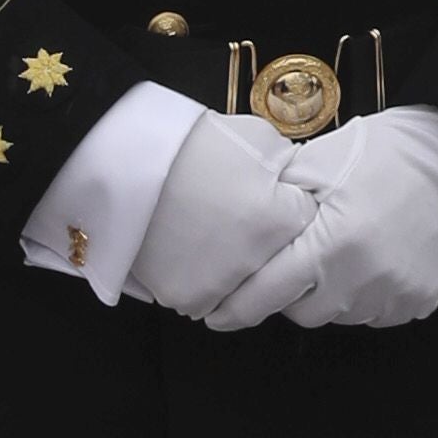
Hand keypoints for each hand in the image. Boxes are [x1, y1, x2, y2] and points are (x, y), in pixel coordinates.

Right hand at [123, 113, 313, 323]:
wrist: (127, 162)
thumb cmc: (194, 145)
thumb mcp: (260, 139)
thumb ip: (290, 170)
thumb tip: (300, 186)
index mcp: (283, 221)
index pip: (310, 228)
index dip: (292, 209)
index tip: (276, 199)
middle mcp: (257, 263)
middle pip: (281, 265)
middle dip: (270, 245)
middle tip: (242, 218)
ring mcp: (220, 286)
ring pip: (247, 288)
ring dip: (239, 270)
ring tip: (215, 232)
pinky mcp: (186, 298)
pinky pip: (210, 298)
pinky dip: (205, 280)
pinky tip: (193, 248)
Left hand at [210, 108, 437, 334]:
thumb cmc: (374, 153)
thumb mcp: (314, 166)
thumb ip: (276, 204)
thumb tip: (234, 237)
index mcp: (330, 243)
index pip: (267, 295)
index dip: (236, 309)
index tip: (216, 316)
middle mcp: (363, 277)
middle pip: (304, 313)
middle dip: (293, 293)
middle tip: (300, 261)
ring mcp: (396, 292)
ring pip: (343, 316)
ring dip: (333, 295)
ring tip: (344, 256)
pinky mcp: (422, 298)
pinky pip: (379, 314)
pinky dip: (369, 297)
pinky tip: (373, 264)